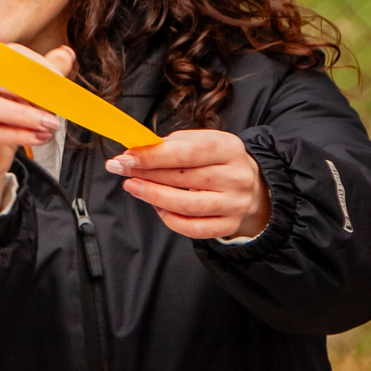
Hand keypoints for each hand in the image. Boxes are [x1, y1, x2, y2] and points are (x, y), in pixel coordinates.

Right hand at [0, 45, 73, 213]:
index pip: (6, 55)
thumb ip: (43, 76)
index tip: (59, 79)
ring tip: (50, 123)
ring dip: (26, 115)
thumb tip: (67, 53)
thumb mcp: (27, 97)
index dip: (34, 64)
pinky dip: (19, 135)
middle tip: (55, 101)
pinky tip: (39, 137)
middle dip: (29, 88)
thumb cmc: (4, 123)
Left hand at [105, 128, 270, 240]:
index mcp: (229, 149)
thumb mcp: (200, 141)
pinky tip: (156, 206)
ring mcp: (235, 204)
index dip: (154, 156)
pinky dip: (170, 218)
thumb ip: (171, 144)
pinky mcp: (229, 224)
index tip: (125, 157)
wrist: (251, 183)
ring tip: (132, 186)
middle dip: (146, 174)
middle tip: (120, 168)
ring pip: (187, 205)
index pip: (188, 153)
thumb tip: (137, 152)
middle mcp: (237, 177)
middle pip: (185, 178)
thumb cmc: (214, 159)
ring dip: (153, 196)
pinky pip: (193, 228)